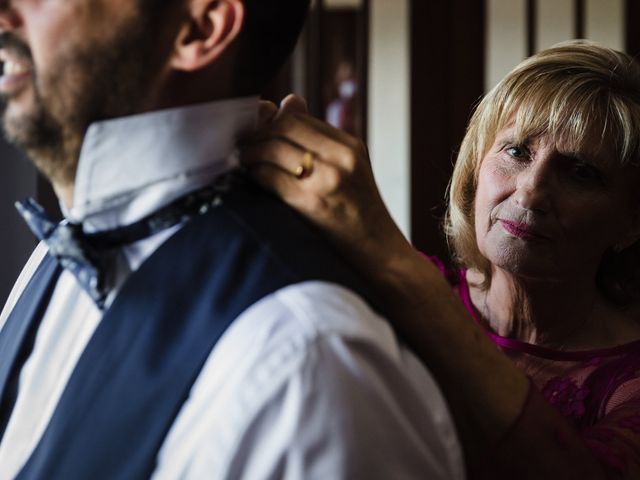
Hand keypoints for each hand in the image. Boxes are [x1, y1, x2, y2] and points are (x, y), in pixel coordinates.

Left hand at [241, 94, 412, 265]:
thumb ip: (318, 138)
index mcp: (349, 145)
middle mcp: (341, 158)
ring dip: (251, 154)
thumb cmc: (359, 212)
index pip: (297, 117)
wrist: (378, 252)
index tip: (255, 131)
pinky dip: (255, 175)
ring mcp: (327, 179)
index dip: (269, 121)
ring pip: (272, 149)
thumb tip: (286, 101)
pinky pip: (268, 177)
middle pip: (283, 128)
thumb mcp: (348, 169)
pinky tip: (252, 180)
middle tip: (243, 146)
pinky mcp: (310, 203)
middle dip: (256, 135)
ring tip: (244, 162)